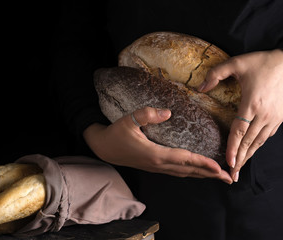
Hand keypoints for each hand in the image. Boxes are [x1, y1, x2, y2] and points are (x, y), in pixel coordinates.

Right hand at [83, 107, 232, 183]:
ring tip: (217, 176)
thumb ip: (147, 114)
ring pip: (183, 173)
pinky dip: (190, 172)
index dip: (202, 163)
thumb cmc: (115, 133)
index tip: (218, 167)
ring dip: (201, 175)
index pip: (183, 159)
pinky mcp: (153, 167)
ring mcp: (155, 167)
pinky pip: (176, 172)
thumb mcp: (128, 120)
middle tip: (228, 178)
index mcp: (154, 154)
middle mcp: (158, 164)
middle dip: (209, 174)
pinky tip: (195, 171)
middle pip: (188, 170)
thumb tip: (168, 112)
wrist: (103, 148)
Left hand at [199, 49, 282, 181]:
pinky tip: (251, 151)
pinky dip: (257, 146)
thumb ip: (216, 74)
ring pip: (259, 142)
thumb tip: (199, 88)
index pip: (239, 131)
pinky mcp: (280, 117)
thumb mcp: (236, 63)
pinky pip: (267, 136)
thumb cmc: (262, 62)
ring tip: (239, 168)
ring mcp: (274, 118)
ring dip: (249, 156)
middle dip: (240, 159)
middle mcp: (264, 115)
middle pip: (249, 142)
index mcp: (252, 104)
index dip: (233, 148)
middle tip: (231, 175)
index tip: (228, 162)